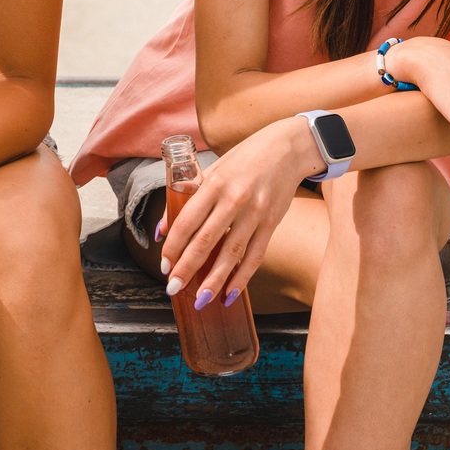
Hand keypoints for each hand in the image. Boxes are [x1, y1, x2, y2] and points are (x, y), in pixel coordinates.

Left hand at [159, 119, 311, 312]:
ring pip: (232, 254)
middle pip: (206, 241)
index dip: (174, 246)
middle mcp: (234, 200)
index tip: (164, 264)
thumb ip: (187, 198)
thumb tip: (163, 229)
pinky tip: (230, 293)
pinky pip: (255, 256)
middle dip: (187, 268)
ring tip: (201, 300)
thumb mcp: (212, 170)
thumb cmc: (244, 158)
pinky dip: (242, 277)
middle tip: (173, 288)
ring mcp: (255, 213)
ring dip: (214, 280)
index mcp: (214, 184)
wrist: (286, 149)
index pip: (187, 221)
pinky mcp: (272, 223)